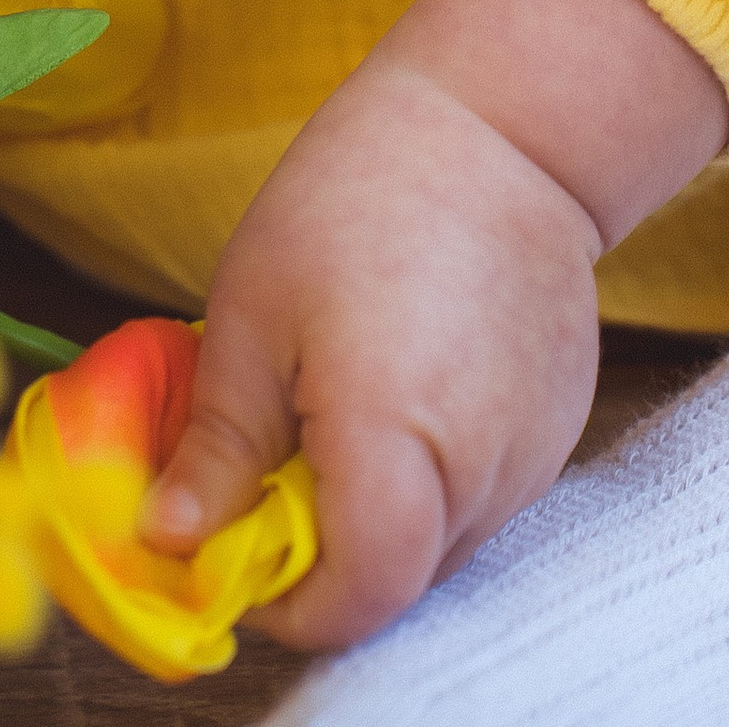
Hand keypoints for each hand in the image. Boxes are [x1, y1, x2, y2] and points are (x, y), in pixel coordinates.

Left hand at [141, 0, 726, 649]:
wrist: (498, 124)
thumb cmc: (356, 197)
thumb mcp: (253, 313)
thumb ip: (218, 446)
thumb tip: (167, 540)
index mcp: (394, 439)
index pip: (355, 598)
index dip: (290, 604)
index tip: (237, 556)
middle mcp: (482, 469)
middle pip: (398, 582)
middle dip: (327, 558)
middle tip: (274, 473)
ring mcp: (535, 455)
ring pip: (444, 547)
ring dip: (382, 515)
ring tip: (342, 408)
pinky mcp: (561, 431)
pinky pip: (485, 498)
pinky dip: (433, 478)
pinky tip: (407, 387)